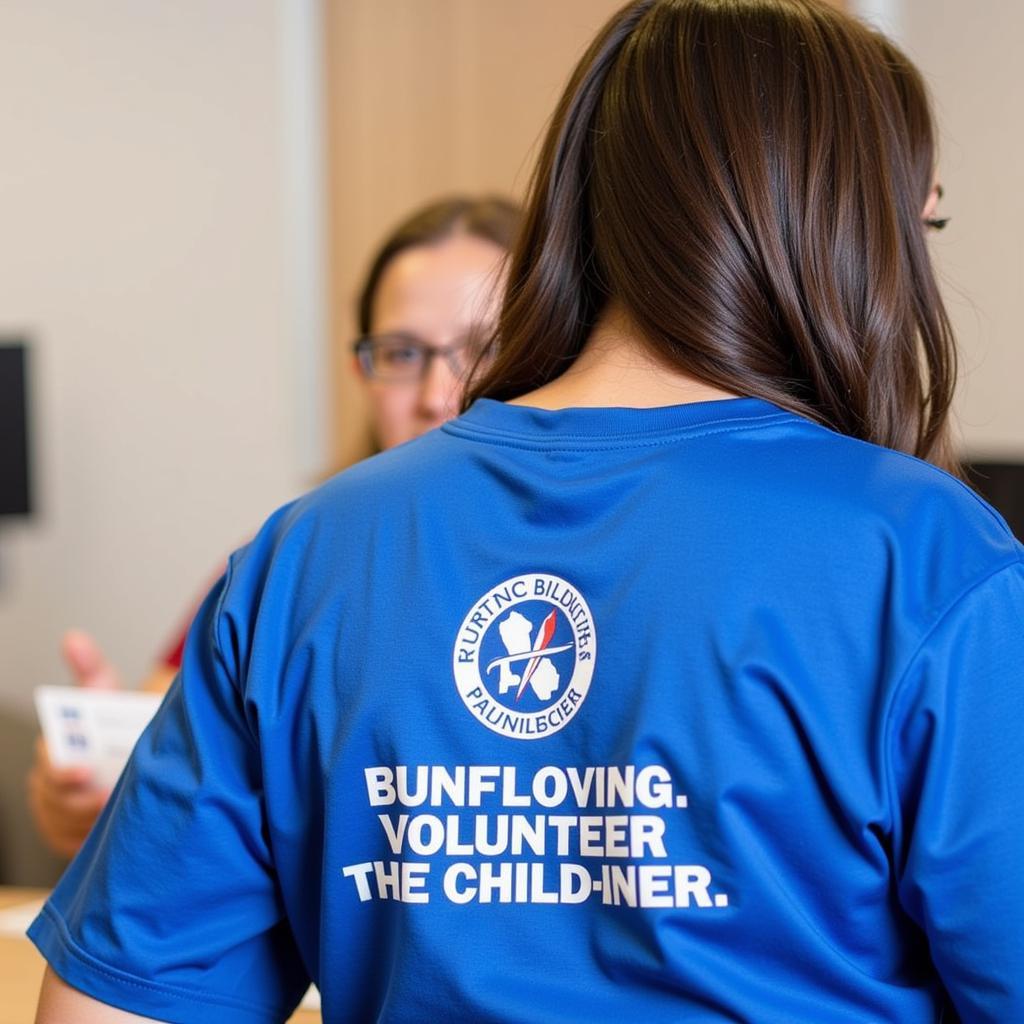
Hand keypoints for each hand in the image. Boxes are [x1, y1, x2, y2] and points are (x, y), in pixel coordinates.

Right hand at [25, 630, 120, 857]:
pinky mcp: (68, 838)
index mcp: (52, 750)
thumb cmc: (109, 723)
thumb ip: (90, 670)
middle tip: (108, 799)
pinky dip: (91, 839)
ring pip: (65, 825)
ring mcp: (55, 814)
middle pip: (55, 801)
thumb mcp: (103, 694)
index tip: (82, 768)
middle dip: (79, 801)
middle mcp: (48, 785)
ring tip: (118, 814)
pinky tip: (113, 831)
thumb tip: (74, 638)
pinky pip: (73, 845)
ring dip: (89, 822)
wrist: (124, 756)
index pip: (48, 763)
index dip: (62, 768)